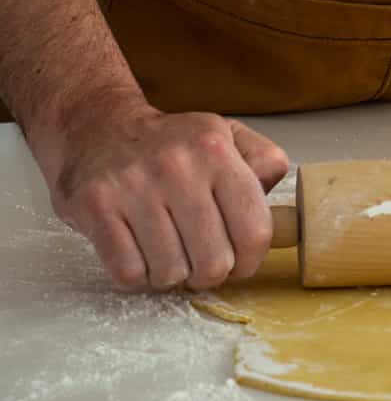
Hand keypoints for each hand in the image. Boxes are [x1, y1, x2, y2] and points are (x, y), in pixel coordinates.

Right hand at [45, 94, 289, 291]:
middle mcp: (176, 165)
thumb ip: (264, 162)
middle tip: (200, 260)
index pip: (254, 231)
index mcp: (215, 149)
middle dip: (210, 272)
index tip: (241, 262)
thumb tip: (284, 204)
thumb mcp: (226, 134)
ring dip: (171, 274)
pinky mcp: (96, 205)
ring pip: (171, 273)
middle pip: (214, 261)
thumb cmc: (172, 143)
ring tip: (168, 250)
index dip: (251, 261)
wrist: (101, 126)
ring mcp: (133, 186)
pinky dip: (137, 274)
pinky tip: (139, 251)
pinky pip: (129, 272)